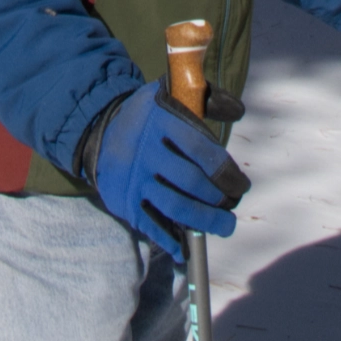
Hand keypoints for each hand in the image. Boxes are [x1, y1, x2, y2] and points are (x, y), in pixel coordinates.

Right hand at [77, 80, 250, 261]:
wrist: (99, 130)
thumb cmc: (149, 117)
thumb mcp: (171, 95)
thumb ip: (206, 100)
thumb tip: (239, 111)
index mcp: (161, 122)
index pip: (199, 149)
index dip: (225, 171)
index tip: (241, 185)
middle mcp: (146, 151)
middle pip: (190, 182)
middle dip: (219, 198)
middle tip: (233, 205)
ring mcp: (133, 178)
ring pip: (174, 206)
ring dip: (204, 220)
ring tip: (225, 226)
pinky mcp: (123, 200)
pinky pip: (150, 224)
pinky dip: (170, 238)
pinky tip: (187, 245)